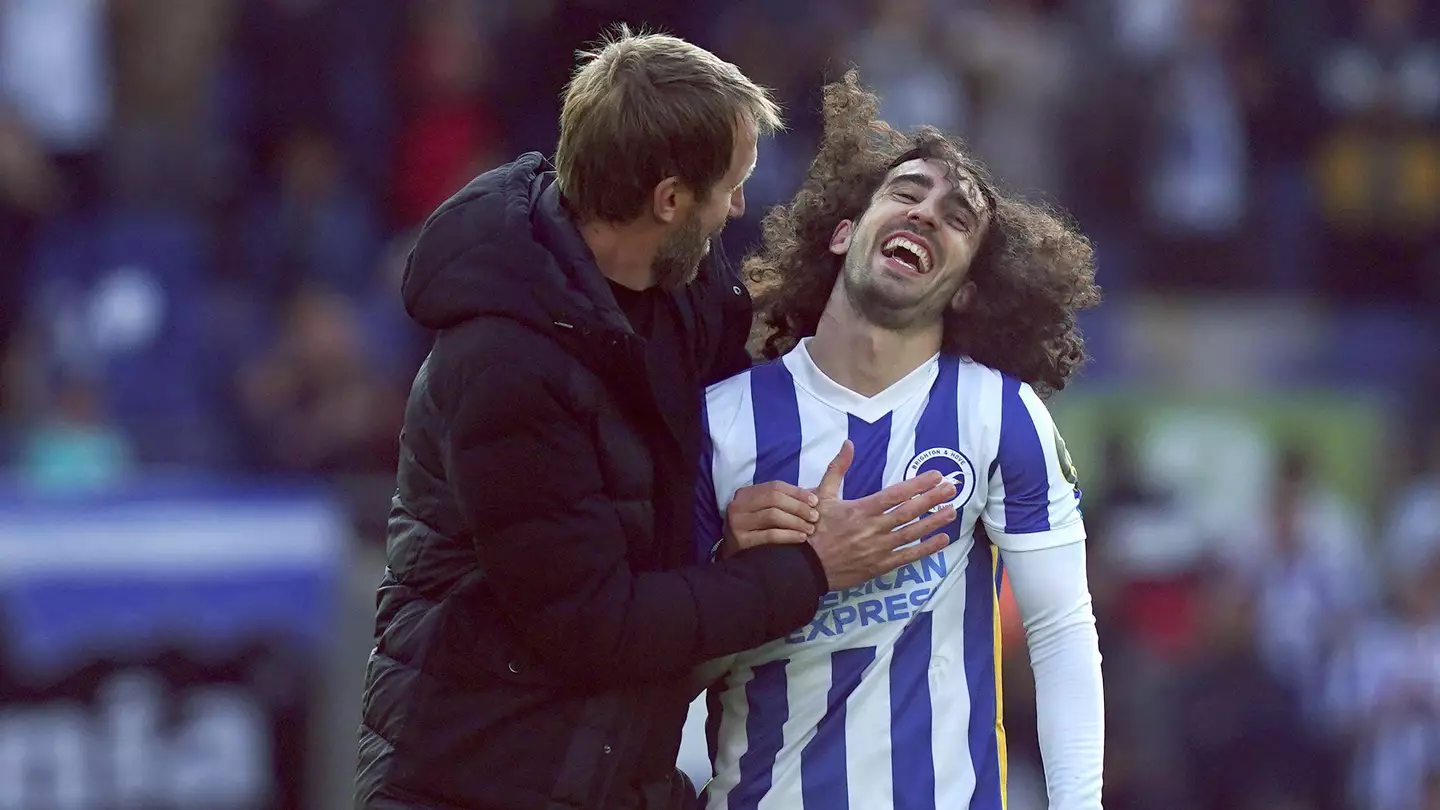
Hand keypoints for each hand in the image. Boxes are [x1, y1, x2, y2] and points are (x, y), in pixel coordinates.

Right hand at [721, 481, 820, 557]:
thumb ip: (782, 499)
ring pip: (772, 515)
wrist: (735, 562)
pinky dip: (788, 535)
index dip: (798, 492)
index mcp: (746, 494)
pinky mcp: (741, 540)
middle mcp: (738, 505)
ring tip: (810, 528)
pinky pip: (769, 535)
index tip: (815, 501)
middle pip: (774, 498)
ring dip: (796, 521)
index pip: (775, 486)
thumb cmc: (755, 533)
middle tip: (815, 517)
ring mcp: (737, 522)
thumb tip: (812, 492)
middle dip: (798, 507)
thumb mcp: (762, 511)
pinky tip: (800, 538)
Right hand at [807, 440, 956, 590]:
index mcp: (860, 510)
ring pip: (912, 533)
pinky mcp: (880, 566)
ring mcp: (878, 549)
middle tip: (952, 489)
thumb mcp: (822, 495)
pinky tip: (942, 540)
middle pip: (909, 512)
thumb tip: (848, 443)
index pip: (895, 494)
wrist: (804, 566)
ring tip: (951, 511)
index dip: (918, 485)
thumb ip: (837, 469)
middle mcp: (872, 529)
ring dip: (934, 522)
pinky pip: (908, 556)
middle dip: (932, 499)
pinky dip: (926, 549)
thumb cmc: (814, 528)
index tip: (935, 476)